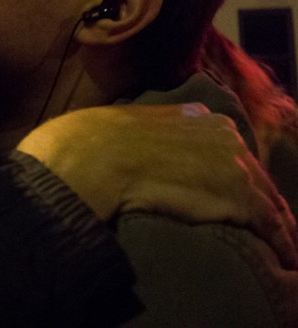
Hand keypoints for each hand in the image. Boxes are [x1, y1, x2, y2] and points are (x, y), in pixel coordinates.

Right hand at [16, 103, 297, 268]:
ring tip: (282, 249)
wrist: (96, 156)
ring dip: (276, 226)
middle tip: (269, 229)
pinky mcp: (239, 196)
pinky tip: (283, 257)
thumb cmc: (99, 143)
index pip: (232, 153)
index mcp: (200, 116)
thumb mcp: (133, 127)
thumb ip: (155, 136)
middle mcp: (225, 134)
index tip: (241, 200)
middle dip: (263, 203)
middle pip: (256, 175)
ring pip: (270, 201)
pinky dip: (281, 244)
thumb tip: (149, 155)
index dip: (238, 179)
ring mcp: (235, 163)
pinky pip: (272, 226)